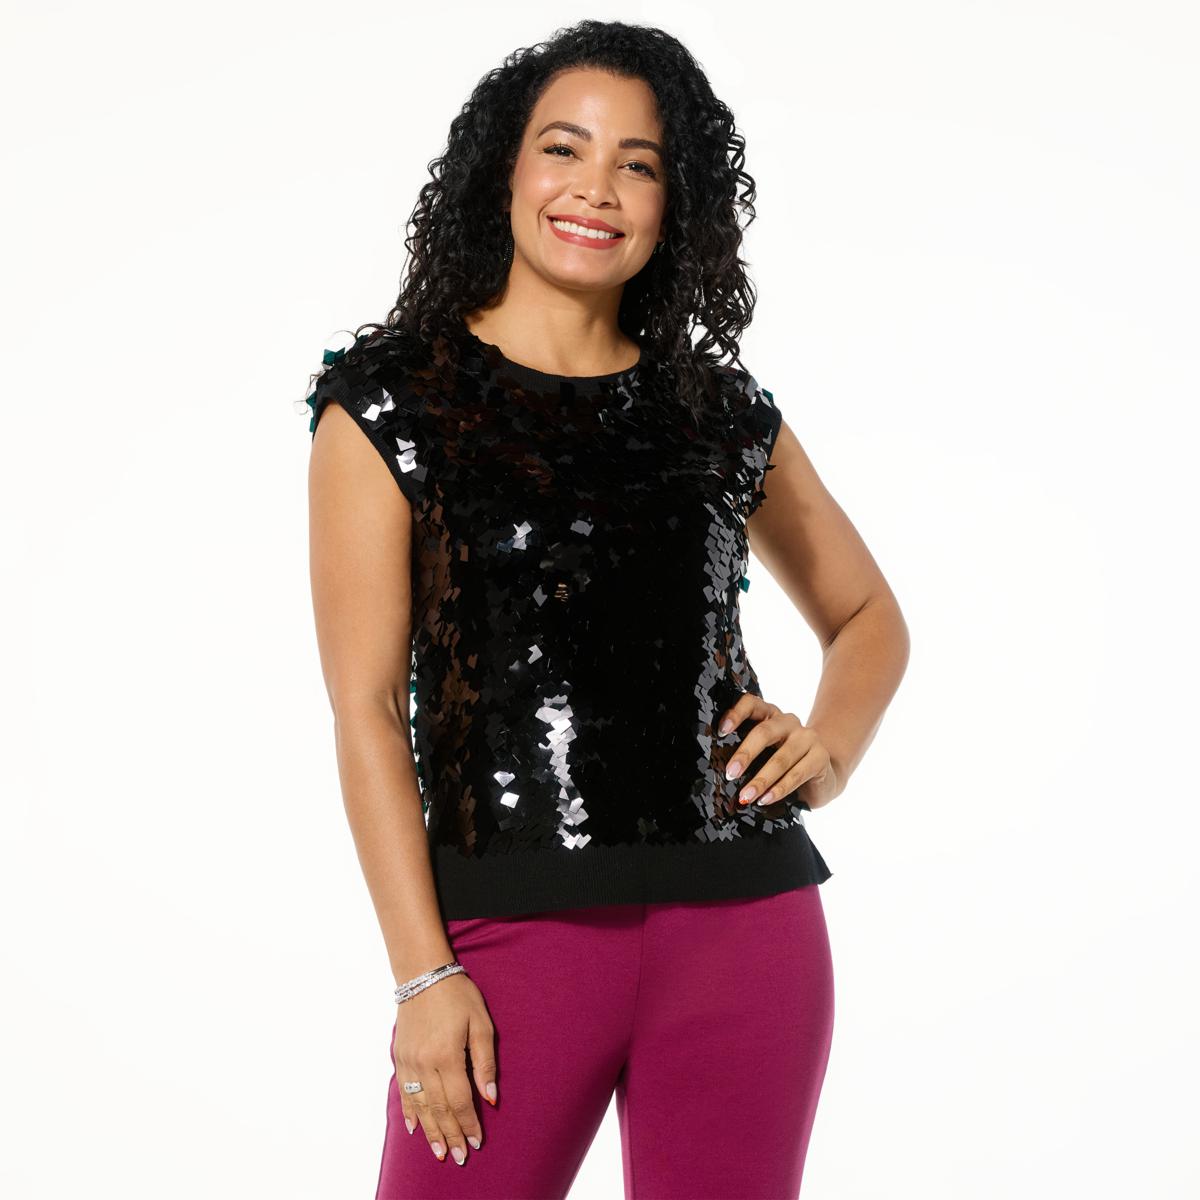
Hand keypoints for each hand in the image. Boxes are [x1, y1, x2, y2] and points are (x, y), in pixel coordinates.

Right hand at [394, 972, 496, 1166]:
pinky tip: (414, 1128)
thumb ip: (485, 1063)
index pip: (459, 1101)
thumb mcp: (481, 1024)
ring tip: (439, 1152)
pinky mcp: (400, 1057)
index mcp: (447, 1056)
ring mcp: (408, 1062)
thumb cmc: (458, 995)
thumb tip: (490, 1098)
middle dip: (451, 1135)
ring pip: (420, 1106)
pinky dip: (409, 1113)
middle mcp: (424, 1064)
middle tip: (459, 1157)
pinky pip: (403, 1092)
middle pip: (439, 1109)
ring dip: (430, 1132)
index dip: (469, 1124)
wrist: (423, 974)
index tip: (477, 1142)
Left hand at [717, 693, 839, 810]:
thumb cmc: (784, 765)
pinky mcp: (820, 756)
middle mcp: (788, 722)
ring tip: (746, 795)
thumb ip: (749, 754)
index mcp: (770, 715)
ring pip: (780, 758)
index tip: (721, 731)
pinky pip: (797, 774)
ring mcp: (807, 737)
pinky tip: (766, 799)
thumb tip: (725, 772)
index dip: (736, 714)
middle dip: (745, 754)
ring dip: (761, 780)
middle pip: (764, 732)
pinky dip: (779, 789)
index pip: (751, 704)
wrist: (822, 777)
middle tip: (731, 773)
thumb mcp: (764, 754)